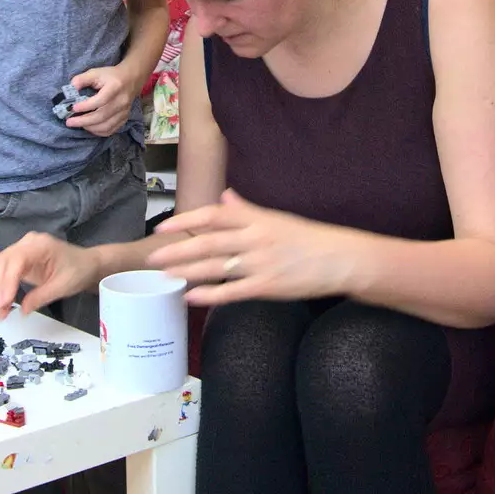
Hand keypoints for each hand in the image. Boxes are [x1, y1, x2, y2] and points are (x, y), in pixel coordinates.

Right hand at [0, 233, 100, 318]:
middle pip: (3, 261)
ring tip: (1, 309)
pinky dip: (3, 285)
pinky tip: (5, 301)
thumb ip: (40, 297)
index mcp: (41, 245)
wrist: (87, 264)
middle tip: (0, 309)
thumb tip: (22, 310)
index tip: (4, 302)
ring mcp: (24, 248)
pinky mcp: (22, 258)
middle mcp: (28, 243)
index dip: (7, 282)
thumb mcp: (62, 287)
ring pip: (1, 265)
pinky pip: (6, 269)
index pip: (16, 260)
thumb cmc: (79, 271)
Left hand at [65, 64, 135, 135]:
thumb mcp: (96, 72)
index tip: (72, 108)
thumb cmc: (111, 76)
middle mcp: (121, 101)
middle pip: (102, 116)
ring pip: (106, 126)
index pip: (100, 100)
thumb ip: (82, 79)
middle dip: (83, 121)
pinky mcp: (125, 118)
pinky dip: (99, 132)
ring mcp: (124, 111)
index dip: (85, 106)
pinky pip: (111, 130)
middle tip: (69, 122)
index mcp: (115, 87)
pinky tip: (90, 127)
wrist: (131, 79)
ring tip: (79, 124)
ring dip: (90, 128)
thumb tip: (71, 88)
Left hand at [147, 190, 360, 305]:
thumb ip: (247, 210)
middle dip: (179, 248)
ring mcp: (262, 262)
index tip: (165, 226)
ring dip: (188, 270)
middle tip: (153, 255)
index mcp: (258, 218)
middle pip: (210, 241)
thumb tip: (225, 197)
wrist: (340, 258)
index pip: (215, 215)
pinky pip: (234, 291)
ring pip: (217, 266)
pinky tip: (192, 296)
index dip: (187, 219)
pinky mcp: (268, 285)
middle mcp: (256, 237)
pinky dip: (211, 294)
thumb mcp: (277, 218)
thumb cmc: (309, 238)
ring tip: (165, 274)